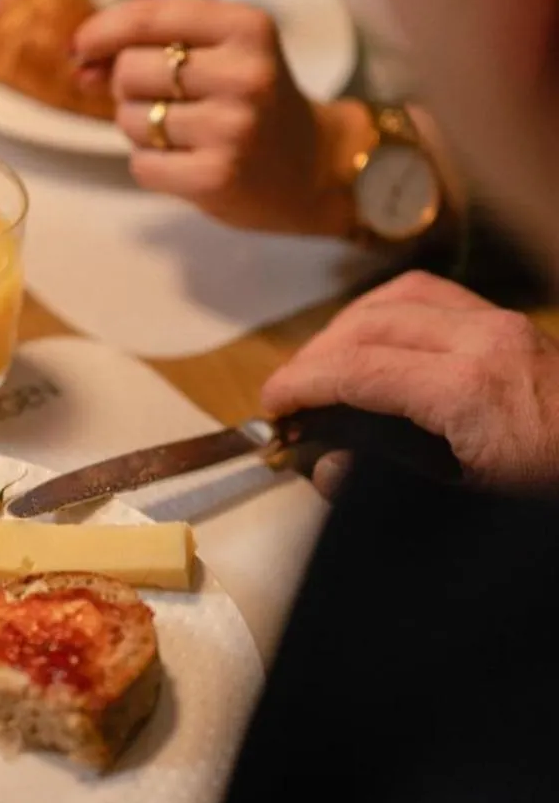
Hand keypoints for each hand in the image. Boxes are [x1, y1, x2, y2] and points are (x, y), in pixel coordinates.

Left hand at [72, 0, 371, 235]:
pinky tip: (186, 163)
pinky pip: (141, 165)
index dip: (101, 30)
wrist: (311, 169)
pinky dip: (151, 165)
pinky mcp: (217, 176)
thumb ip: (151, 47)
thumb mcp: (219, 56)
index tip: (79, 46)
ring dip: (141, 129)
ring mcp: (233, 127)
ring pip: (131, 119)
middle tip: (165, 101)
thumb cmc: (252, 103)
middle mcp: (245, 73)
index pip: (150, 15)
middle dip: (129, 88)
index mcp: (247, 27)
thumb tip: (79, 61)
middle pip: (131, 70)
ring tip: (183, 134)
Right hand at [262, 271, 558, 490]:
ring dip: (349, 327)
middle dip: (316, 357)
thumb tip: (326, 465)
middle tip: (287, 398)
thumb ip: (388, 480)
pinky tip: (374, 347)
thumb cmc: (551, 488)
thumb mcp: (470, 504)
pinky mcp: (516, 328)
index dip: (302, 385)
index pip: (358, 369)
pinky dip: (389, 315)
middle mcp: (486, 340)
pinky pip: (435, 298)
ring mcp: (505, 327)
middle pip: (371, 324)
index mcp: (470, 389)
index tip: (271, 409)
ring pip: (400, 298)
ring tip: (322, 370)